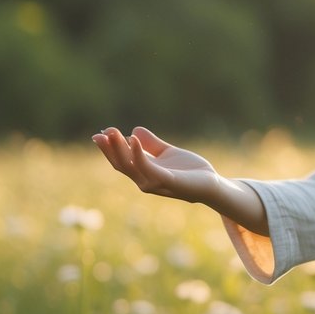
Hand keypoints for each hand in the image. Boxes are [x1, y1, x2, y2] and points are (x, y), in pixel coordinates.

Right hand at [93, 126, 217, 203]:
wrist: (212, 183)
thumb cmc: (191, 170)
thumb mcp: (167, 152)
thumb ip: (152, 143)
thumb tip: (134, 130)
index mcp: (144, 173)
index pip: (121, 161)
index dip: (110, 148)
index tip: (102, 132)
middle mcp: (145, 180)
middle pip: (121, 164)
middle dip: (110, 148)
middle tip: (102, 132)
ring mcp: (154, 183)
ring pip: (130, 166)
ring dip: (119, 148)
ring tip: (112, 132)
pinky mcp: (167, 181)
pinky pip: (148, 167)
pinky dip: (138, 154)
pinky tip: (133, 139)